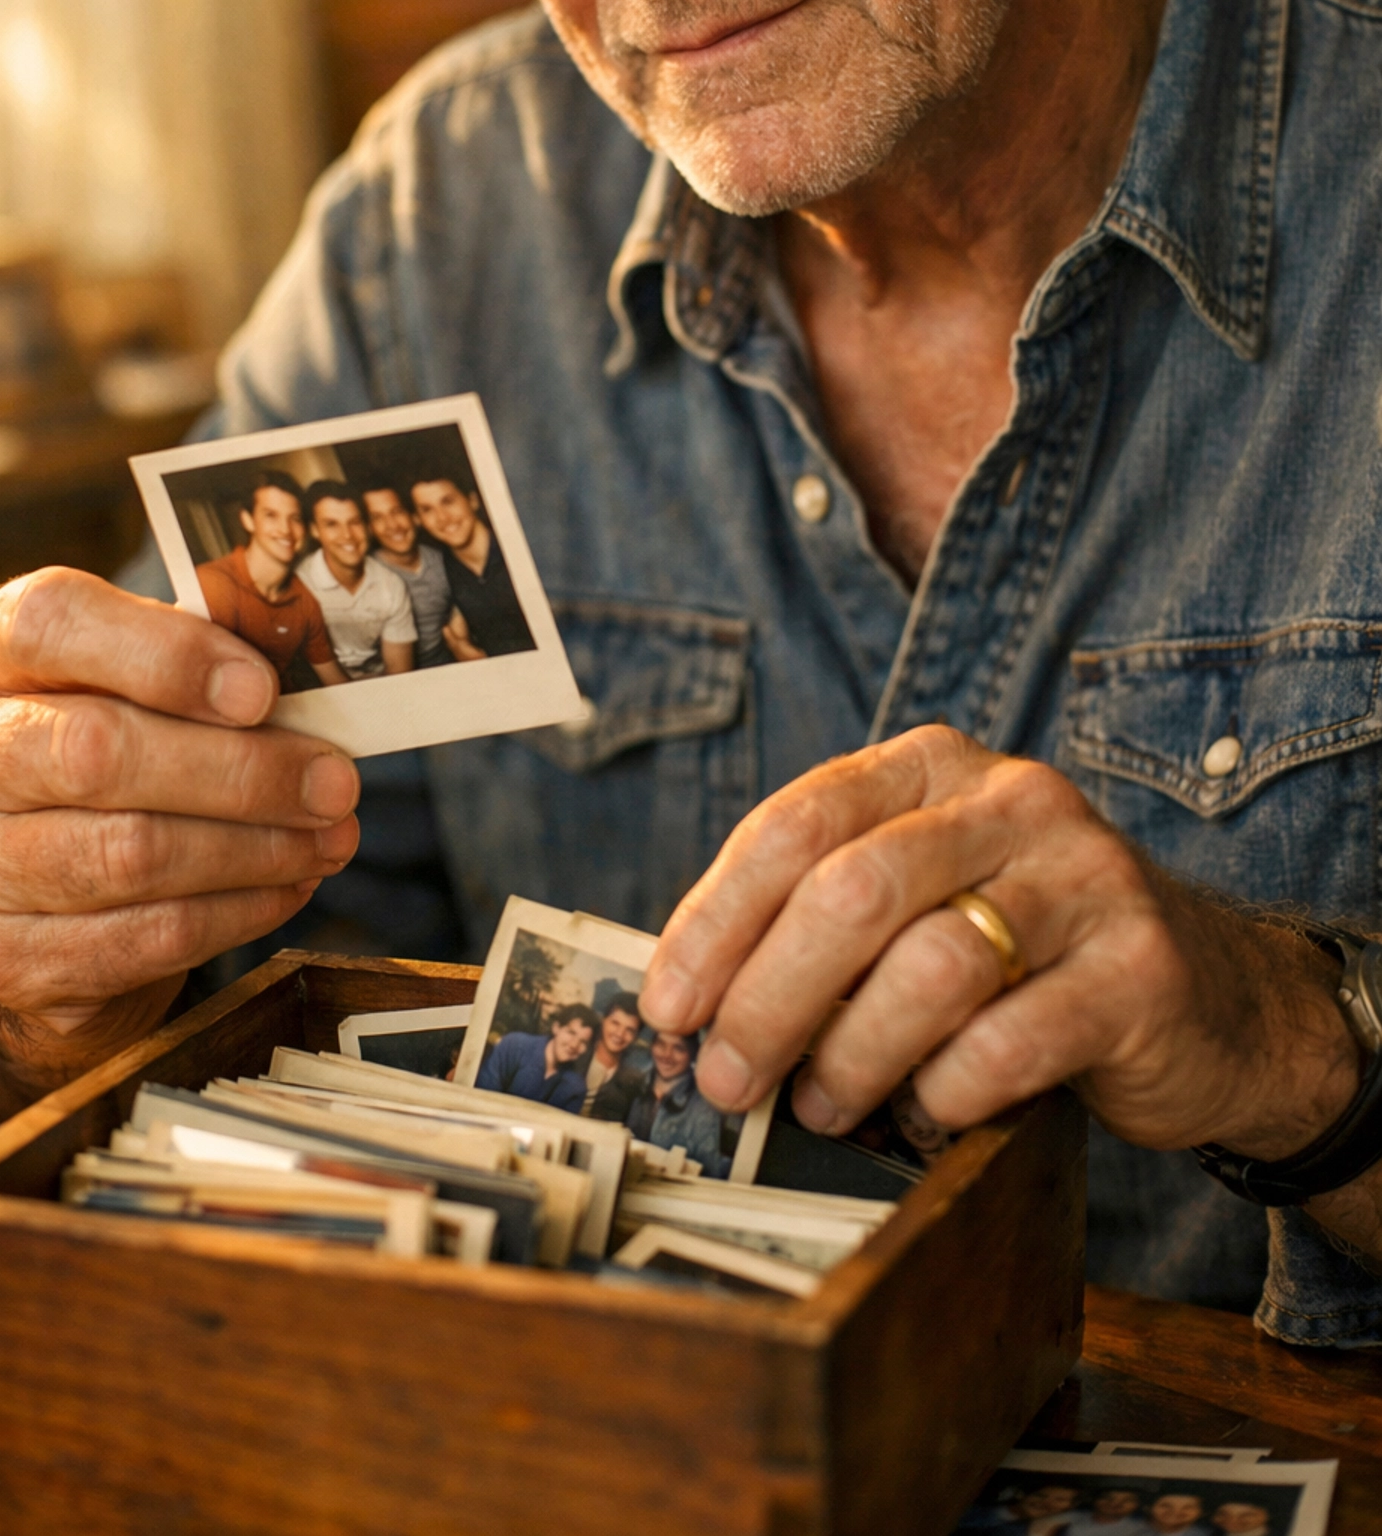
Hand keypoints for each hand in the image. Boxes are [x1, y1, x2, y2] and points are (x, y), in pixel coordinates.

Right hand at [0, 568, 359, 1115]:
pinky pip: (145, 938)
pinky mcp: (8, 957)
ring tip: (331, 836)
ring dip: (255, 849)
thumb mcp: (134, 678)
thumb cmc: (111, 743)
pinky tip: (288, 885)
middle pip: (97, 754)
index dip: (165, 655)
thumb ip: (201, 665)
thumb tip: (310, 699)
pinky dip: (237, 912)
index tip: (262, 690)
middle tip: (335, 782)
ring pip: (130, 856)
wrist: (38, 885)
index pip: (52, 623)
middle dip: (241, 771)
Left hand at [640, 727, 1358, 1163]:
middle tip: (727, 1080)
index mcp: (933, 764)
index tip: (667, 1007)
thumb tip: (688, 1003)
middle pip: (852, 891)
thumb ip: (822, 918)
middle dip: (769, 998)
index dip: (716, 919)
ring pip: (930, 964)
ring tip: (827, 1106)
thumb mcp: (924, 895)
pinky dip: (947, 1093)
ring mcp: (1084, 878)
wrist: (1211, 998)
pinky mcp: (1139, 970)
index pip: (797, 822)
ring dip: (854, 1055)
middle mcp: (1011, 798)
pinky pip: (1012, 1041)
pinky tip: (927, 1113)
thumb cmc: (1024, 951)